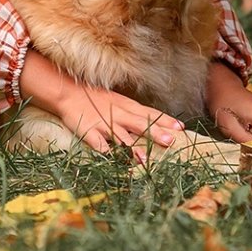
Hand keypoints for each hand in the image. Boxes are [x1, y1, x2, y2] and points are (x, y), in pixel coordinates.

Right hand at [20, 49, 182, 154]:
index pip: (150, 114)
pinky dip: (102, 149)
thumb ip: (136, 114)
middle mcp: (119, 115)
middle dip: (154, 133)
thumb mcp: (120, 103)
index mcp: (127, 108)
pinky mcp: (89, 131)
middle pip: (139, 124)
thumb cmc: (98, 99)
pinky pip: (96, 142)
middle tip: (169, 141)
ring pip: (120, 136)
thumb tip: (158, 125)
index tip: (181, 128)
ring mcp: (104, 123)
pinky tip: (108, 157)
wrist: (70, 92)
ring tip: (143, 159)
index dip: (165, 121)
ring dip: (131, 147)